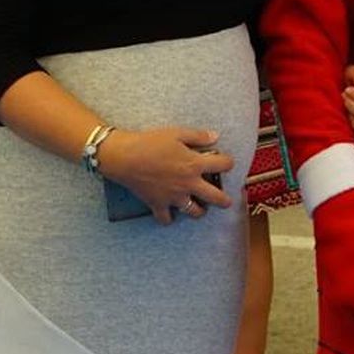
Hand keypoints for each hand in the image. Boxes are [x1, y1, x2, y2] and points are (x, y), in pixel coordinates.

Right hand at [97, 125, 232, 227]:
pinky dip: (169, 218)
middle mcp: (188, 184)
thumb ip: (198, 136)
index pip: (223, 165)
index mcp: (195, 165)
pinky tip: (171, 213)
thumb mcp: (176, 133)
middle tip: (226, 201)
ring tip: (201, 207)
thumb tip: (215, 136)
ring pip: (195, 212)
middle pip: (216, 198)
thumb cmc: (150, 142)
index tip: (226, 162)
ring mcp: (174, 197)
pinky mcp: (158, 204)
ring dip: (200, 211)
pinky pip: (166, 219)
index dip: (228, 163)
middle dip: (224, 200)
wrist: (124, 157)